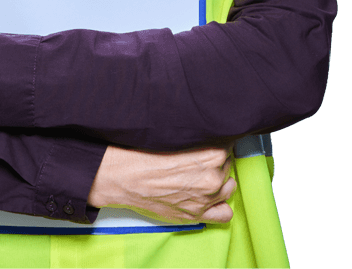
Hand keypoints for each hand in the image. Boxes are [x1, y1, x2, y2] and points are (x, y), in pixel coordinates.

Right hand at [87, 145, 235, 223]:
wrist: (122, 177)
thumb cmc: (144, 154)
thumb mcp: (175, 137)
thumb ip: (198, 139)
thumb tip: (210, 136)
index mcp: (211, 154)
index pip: (228, 146)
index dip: (216, 144)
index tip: (206, 145)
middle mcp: (213, 178)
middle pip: (227, 165)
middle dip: (215, 162)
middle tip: (196, 160)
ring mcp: (206, 199)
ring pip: (228, 187)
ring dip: (219, 182)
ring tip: (202, 177)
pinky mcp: (196, 215)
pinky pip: (224, 213)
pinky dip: (219, 205)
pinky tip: (207, 198)